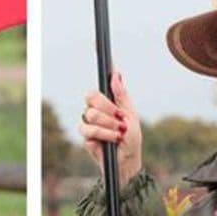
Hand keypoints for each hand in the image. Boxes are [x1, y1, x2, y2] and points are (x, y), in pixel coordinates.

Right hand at [79, 69, 142, 187]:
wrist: (127, 159)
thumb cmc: (131, 138)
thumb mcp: (130, 114)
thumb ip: (121, 95)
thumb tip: (116, 74)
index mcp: (107, 104)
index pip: (99, 87)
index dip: (103, 73)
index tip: (107, 57)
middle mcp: (96, 111)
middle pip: (91, 96)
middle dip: (107, 107)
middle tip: (118, 116)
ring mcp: (89, 124)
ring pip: (90, 115)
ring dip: (108, 124)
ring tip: (118, 132)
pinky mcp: (85, 137)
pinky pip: (89, 130)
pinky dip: (104, 134)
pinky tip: (112, 139)